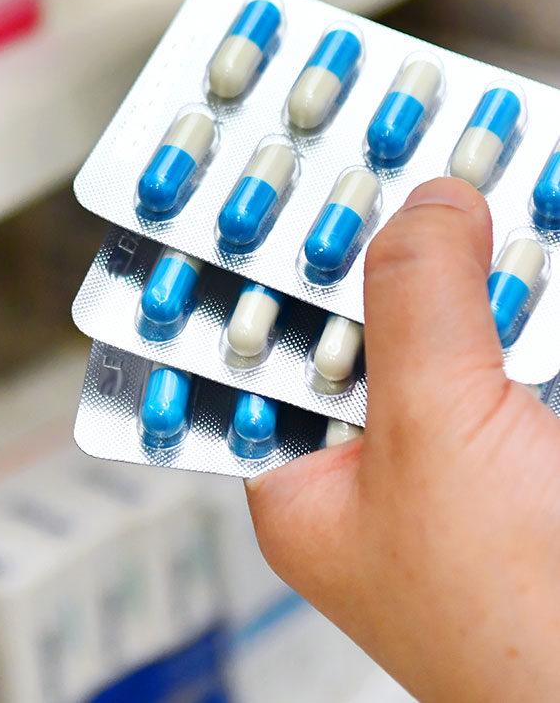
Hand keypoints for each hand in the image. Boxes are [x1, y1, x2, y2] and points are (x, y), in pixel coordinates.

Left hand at [246, 180, 559, 702]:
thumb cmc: (518, 642)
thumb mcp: (431, 439)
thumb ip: (414, 306)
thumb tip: (426, 202)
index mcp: (304, 480)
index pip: (249, 339)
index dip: (248, 250)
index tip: (250, 167)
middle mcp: (376, 468)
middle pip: (357, 316)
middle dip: (370, 231)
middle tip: (365, 135)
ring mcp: (467, 462)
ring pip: (451, 326)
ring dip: (461, 251)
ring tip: (462, 160)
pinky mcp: (539, 454)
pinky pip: (521, 350)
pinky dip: (529, 294)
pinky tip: (532, 223)